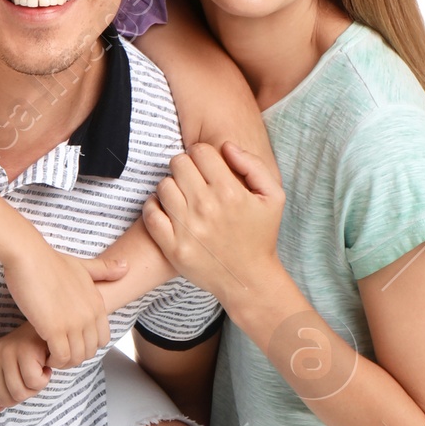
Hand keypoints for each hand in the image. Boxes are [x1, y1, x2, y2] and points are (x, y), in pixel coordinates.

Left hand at [0, 322, 54, 411]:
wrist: (51, 328)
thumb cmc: (33, 352)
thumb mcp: (13, 370)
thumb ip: (2, 389)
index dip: (9, 401)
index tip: (21, 387)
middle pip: (7, 399)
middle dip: (25, 394)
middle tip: (33, 377)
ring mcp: (8, 353)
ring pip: (20, 393)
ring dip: (36, 388)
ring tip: (40, 372)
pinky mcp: (24, 351)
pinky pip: (34, 383)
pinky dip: (44, 379)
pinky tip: (46, 366)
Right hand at [3, 236, 125, 369]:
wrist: (29, 257)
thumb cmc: (50, 260)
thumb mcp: (83, 265)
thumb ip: (104, 269)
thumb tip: (127, 266)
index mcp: (97, 304)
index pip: (103, 339)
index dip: (88, 344)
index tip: (72, 342)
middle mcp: (89, 316)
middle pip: (90, 351)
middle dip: (76, 355)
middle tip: (59, 351)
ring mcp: (73, 323)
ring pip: (77, 357)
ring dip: (64, 361)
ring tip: (51, 355)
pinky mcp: (54, 329)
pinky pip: (61, 357)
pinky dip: (54, 360)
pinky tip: (45, 353)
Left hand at [141, 140, 285, 307]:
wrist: (248, 279)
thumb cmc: (261, 235)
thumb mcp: (273, 196)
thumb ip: (253, 165)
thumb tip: (226, 146)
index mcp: (229, 191)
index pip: (200, 151)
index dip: (202, 154)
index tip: (205, 166)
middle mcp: (206, 207)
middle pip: (178, 164)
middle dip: (185, 166)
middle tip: (192, 179)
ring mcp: (187, 228)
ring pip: (163, 185)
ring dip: (171, 186)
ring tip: (182, 196)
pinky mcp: (172, 247)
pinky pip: (150, 214)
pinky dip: (154, 207)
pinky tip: (166, 209)